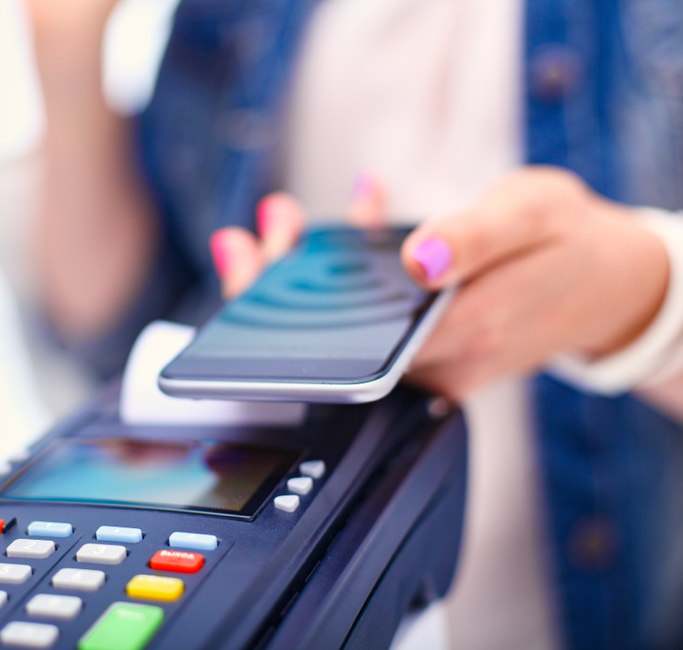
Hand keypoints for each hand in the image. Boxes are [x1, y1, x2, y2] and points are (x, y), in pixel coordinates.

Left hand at [210, 167, 668, 399]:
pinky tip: (343, 225)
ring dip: (309, 277)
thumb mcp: (531, 216)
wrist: (610, 282)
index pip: (358, 336)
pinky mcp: (432, 352)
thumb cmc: (570, 243)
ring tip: (281, 221)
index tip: (262, 263)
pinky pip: (374, 320)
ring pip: (350, 331)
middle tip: (260, 232)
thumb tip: (416, 259)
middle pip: (339, 340)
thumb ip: (473, 239)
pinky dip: (350, 276)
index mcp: (467, 331)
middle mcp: (443, 360)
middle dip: (283, 286)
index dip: (298, 304)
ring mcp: (435, 361)